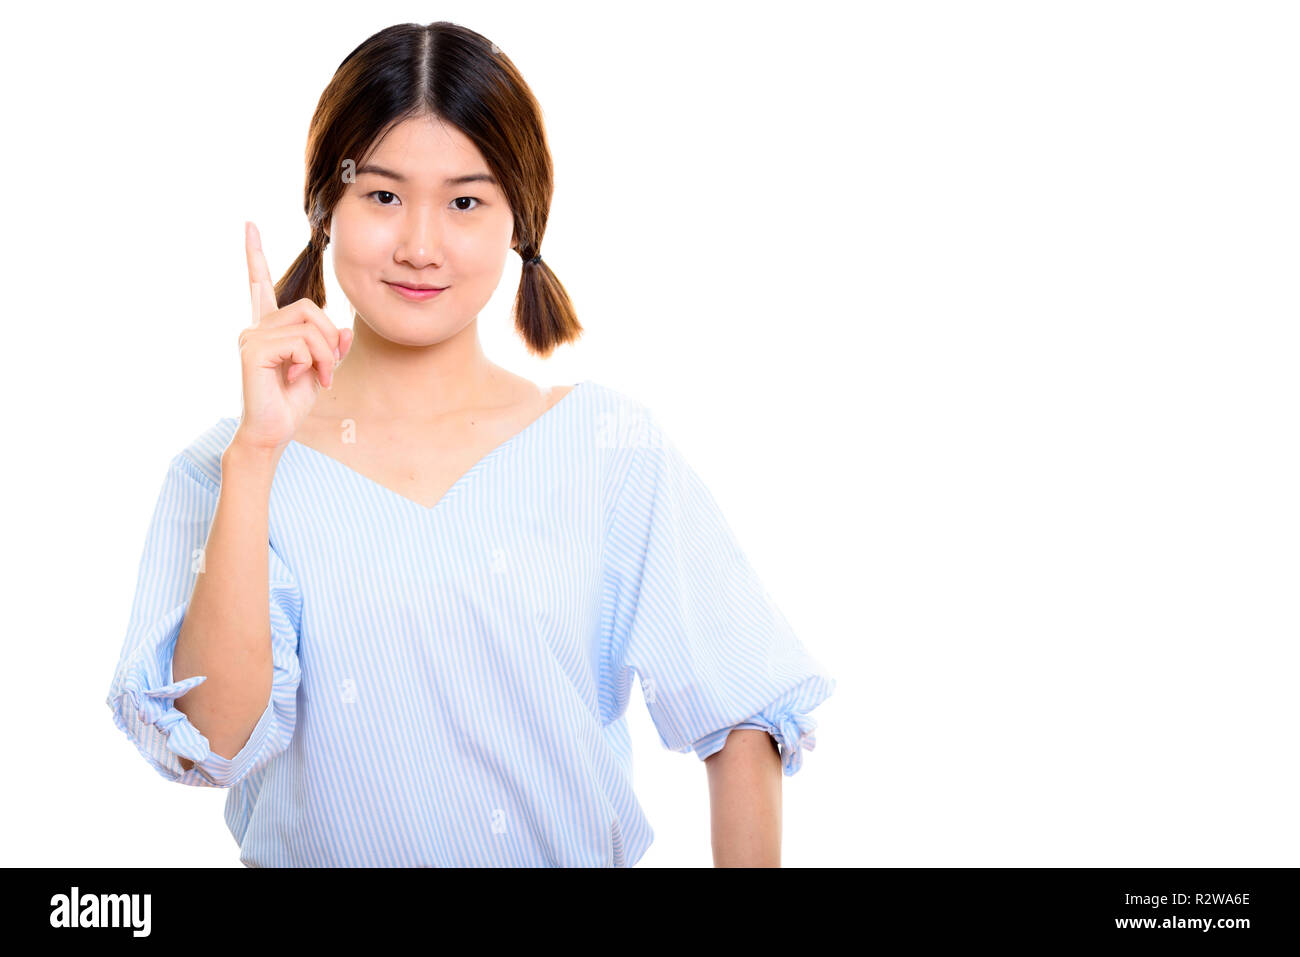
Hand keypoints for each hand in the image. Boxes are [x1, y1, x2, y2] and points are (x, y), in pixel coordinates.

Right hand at [233, 221, 352, 450]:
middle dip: (329, 338)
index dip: (255, 254)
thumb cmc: (291, 402)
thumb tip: (344, 330)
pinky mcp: (254, 350)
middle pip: (309, 307)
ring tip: (317, 377)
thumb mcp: (320, 369)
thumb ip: (330, 346)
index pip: (260, 284)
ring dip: (324, 354)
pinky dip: (312, 361)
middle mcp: (257, 326)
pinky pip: (300, 342)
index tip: (249, 225)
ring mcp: (252, 336)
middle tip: (328, 369)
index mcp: (270, 327)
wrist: (272, 432)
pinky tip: (298, 379)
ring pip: (309, 326)